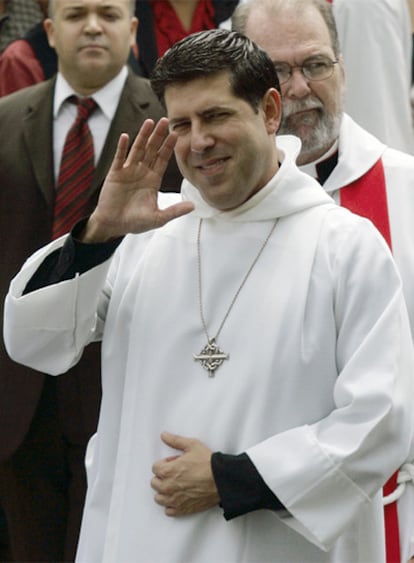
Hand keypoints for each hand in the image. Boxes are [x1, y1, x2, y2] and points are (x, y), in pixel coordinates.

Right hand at [82, 118, 193, 241]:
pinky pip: (120, 158)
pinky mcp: (115, 174)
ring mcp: (128, 171)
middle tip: (165, 120)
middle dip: (158, 136)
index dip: (169, 147)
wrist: (114, 225)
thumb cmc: (135, 222)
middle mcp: (141, 172)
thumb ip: (175, 211)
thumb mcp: (158, 218)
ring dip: (143, 136)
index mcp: (153, 180)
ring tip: (149, 122)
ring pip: (137, 150)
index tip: (176, 134)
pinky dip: (123, 148)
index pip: (163, 159)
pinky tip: (126, 136)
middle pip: (152, 150)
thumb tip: (193, 206)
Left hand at [151, 432, 219, 516]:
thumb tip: (164, 436)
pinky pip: (168, 510)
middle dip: (163, 477)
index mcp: (168, 471)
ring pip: (159, 498)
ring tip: (176, 485)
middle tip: (176, 473)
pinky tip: (179, 497)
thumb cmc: (208, 463)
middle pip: (155, 483)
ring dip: (164, 491)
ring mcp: (174, 500)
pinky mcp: (182, 510)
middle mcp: (168, 487)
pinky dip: (171, 505)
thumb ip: (175, 440)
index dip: (165, 463)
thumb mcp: (191, 445)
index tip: (174, 463)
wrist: (221, 480)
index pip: (155, 468)